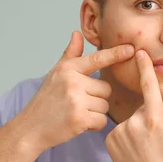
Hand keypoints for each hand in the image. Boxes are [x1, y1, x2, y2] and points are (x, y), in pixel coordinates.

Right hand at [20, 30, 134, 152]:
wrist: (31, 127)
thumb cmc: (46, 100)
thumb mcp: (56, 73)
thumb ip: (70, 54)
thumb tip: (77, 33)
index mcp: (68, 69)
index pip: (97, 59)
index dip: (115, 54)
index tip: (131, 49)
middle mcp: (72, 81)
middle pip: (106, 89)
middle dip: (97, 98)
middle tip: (79, 104)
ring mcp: (75, 100)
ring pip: (105, 105)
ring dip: (96, 113)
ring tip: (77, 113)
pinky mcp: (79, 118)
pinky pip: (102, 120)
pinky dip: (94, 126)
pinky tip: (80, 124)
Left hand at [104, 49, 162, 161]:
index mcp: (155, 119)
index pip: (149, 86)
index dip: (145, 68)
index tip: (139, 52)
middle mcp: (135, 122)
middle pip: (143, 108)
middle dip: (150, 116)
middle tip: (157, 138)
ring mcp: (120, 131)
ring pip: (131, 119)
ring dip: (138, 127)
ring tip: (145, 146)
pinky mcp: (109, 140)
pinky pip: (119, 130)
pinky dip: (126, 136)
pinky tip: (134, 150)